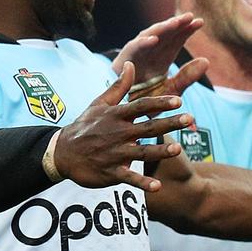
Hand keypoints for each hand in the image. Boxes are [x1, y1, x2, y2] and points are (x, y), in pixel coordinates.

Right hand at [53, 63, 194, 191]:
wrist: (62, 152)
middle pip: (147, 127)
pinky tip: (158, 187)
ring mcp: (114, 154)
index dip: (159, 103)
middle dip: (169, 123)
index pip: (141, 106)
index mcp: (116, 116)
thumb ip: (119, 86)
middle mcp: (117, 133)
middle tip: (189, 118)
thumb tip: (131, 63)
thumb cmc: (85, 126)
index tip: (178, 100)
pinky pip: (128, 178)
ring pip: (141, 153)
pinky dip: (142, 183)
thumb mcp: (99, 103)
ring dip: (159, 151)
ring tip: (178, 149)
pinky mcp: (110, 172)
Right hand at [111, 12, 209, 96]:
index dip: (187, 29)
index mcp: (163, 57)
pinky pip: (134, 49)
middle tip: (190, 16)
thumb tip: (206, 61)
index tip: (200, 22)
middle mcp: (151, 52)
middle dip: (177, 24)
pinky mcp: (125, 60)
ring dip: (162, 29)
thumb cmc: (148, 100)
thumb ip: (187, 77)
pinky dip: (142, 43)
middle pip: (165, 34)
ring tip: (175, 23)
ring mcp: (138, 54)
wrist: (127, 113)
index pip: (176, 39)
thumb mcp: (172, 89)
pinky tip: (154, 40)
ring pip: (150, 36)